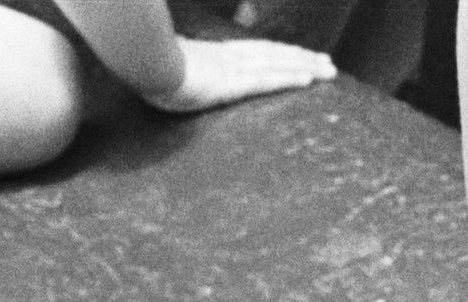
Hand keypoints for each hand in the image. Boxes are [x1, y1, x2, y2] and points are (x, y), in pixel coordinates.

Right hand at [150, 37, 336, 110]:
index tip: (300, 56)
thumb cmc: (144, 63)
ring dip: (305, 67)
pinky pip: (264, 80)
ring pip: (277, 64)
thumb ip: (176, 64)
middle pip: (274, 55)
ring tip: (328, 71)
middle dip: (302, 58)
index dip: (280, 53)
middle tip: (328, 63)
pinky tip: (307, 80)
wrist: (138, 60)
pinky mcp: (228, 82)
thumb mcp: (162, 64)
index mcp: (214, 54)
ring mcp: (230, 68)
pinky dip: (287, 78)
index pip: (255, 52)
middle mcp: (228, 57)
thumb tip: (173, 65)